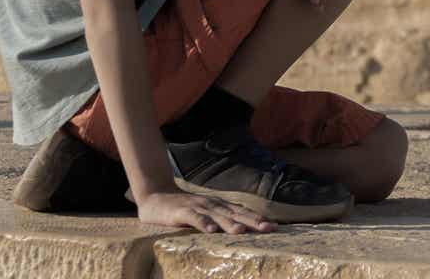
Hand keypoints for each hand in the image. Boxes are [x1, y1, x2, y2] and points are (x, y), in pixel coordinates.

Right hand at [136, 187, 274, 233]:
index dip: (257, 219)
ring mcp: (197, 206)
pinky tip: (211, 231)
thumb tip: (242, 229)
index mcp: (219, 205)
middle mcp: (211, 204)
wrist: (154, 197)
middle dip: (252, 221)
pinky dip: (203, 223)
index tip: (274, 227)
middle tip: (269, 228)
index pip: (242, 212)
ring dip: (230, 223)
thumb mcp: (205, 213)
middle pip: (235, 213)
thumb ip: (220, 219)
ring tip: (243, 231)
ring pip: (217, 215)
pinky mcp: (181, 212)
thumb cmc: (183, 209)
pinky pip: (194, 218)